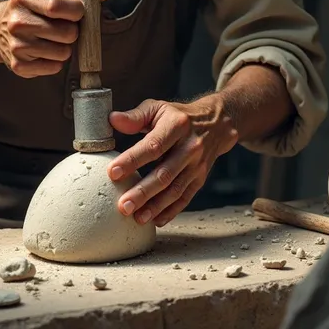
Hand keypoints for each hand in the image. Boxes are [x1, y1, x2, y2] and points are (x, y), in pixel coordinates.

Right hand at [0, 0, 109, 77]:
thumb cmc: (29, 9)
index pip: (57, 6)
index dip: (77, 11)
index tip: (78, 13)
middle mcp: (17, 22)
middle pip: (67, 33)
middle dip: (73, 31)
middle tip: (65, 28)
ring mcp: (17, 46)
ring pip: (64, 52)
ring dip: (65, 47)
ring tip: (54, 40)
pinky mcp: (19, 66)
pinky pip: (55, 67)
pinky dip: (55, 61)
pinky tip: (45, 51)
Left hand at [107, 95, 237, 226]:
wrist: (216, 124)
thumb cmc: (178, 116)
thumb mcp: (158, 108)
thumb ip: (135, 116)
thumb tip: (112, 120)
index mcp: (177, 125)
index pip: (153, 146)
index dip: (132, 160)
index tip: (112, 172)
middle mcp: (190, 147)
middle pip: (164, 173)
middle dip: (143, 192)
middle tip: (123, 206)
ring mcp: (197, 165)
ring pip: (175, 190)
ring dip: (155, 206)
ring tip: (136, 218)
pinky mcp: (200, 178)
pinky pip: (185, 198)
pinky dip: (171, 211)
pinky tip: (155, 220)